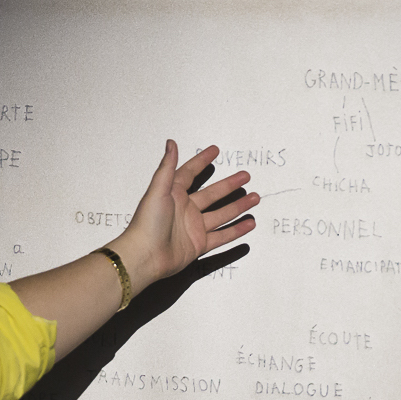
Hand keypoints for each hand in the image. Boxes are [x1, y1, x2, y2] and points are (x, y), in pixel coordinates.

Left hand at [106, 141, 258, 296]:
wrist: (145, 256)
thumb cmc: (146, 224)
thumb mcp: (158, 190)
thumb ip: (167, 167)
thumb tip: (171, 143)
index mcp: (174, 194)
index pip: (190, 173)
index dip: (202, 162)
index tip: (214, 151)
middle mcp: (185, 210)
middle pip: (212, 194)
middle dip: (229, 185)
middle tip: (245, 176)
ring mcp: (193, 228)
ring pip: (221, 214)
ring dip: (238, 206)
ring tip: (254, 198)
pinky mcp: (198, 244)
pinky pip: (221, 236)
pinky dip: (236, 230)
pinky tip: (248, 223)